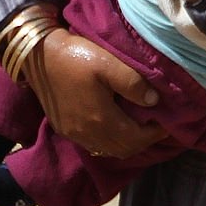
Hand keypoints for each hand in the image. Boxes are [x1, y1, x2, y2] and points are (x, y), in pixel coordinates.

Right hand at [23, 29, 165, 157]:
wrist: (39, 55)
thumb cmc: (77, 56)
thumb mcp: (109, 64)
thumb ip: (133, 84)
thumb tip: (154, 101)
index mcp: (101, 119)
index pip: (136, 138)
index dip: (155, 134)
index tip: (166, 122)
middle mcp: (88, 133)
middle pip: (123, 149)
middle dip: (143, 140)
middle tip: (155, 126)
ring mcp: (74, 133)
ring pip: (107, 150)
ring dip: (126, 143)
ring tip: (138, 127)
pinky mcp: (64, 128)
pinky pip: (93, 145)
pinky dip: (109, 141)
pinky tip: (114, 126)